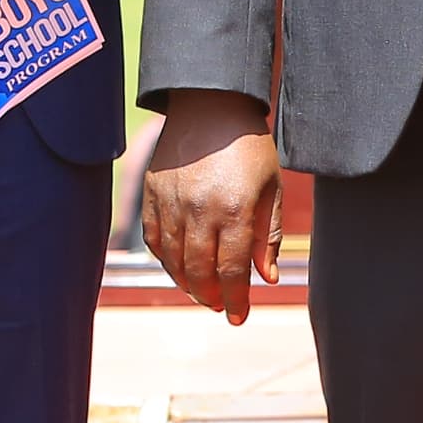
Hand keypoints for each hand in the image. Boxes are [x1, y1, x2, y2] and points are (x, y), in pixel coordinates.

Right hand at [143, 89, 281, 320]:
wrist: (210, 106)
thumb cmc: (249, 149)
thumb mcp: (271, 189)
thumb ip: (268, 236)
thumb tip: (266, 279)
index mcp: (236, 209)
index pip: (231, 269)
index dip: (235, 298)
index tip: (239, 317)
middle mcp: (200, 210)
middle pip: (199, 270)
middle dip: (211, 295)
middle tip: (220, 305)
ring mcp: (171, 202)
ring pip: (174, 259)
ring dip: (187, 283)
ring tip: (202, 292)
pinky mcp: (151, 194)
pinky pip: (154, 239)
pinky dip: (165, 260)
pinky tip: (178, 268)